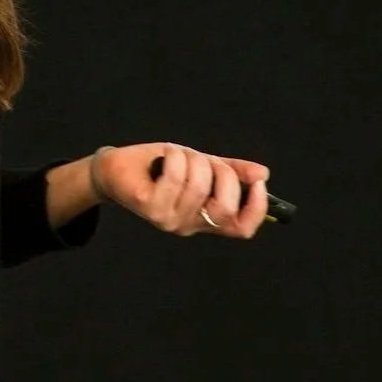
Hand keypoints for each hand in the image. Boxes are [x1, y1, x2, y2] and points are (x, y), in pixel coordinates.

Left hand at [93, 142, 270, 238]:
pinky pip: (175, 178)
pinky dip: (174, 156)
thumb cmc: (160, 168)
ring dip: (192, 159)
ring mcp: (168, 220)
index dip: (257, 208)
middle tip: (206, 159)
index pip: (241, 229)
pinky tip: (166, 153)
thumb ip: (232, 171)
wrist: (117, 167)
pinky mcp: (149, 207)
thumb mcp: (202, 165)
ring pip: (199, 186)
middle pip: (224, 208)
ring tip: (178, 153)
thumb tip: (263, 174)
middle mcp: (189, 225)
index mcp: (206, 219)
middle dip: (222, 174)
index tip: (258, 183)